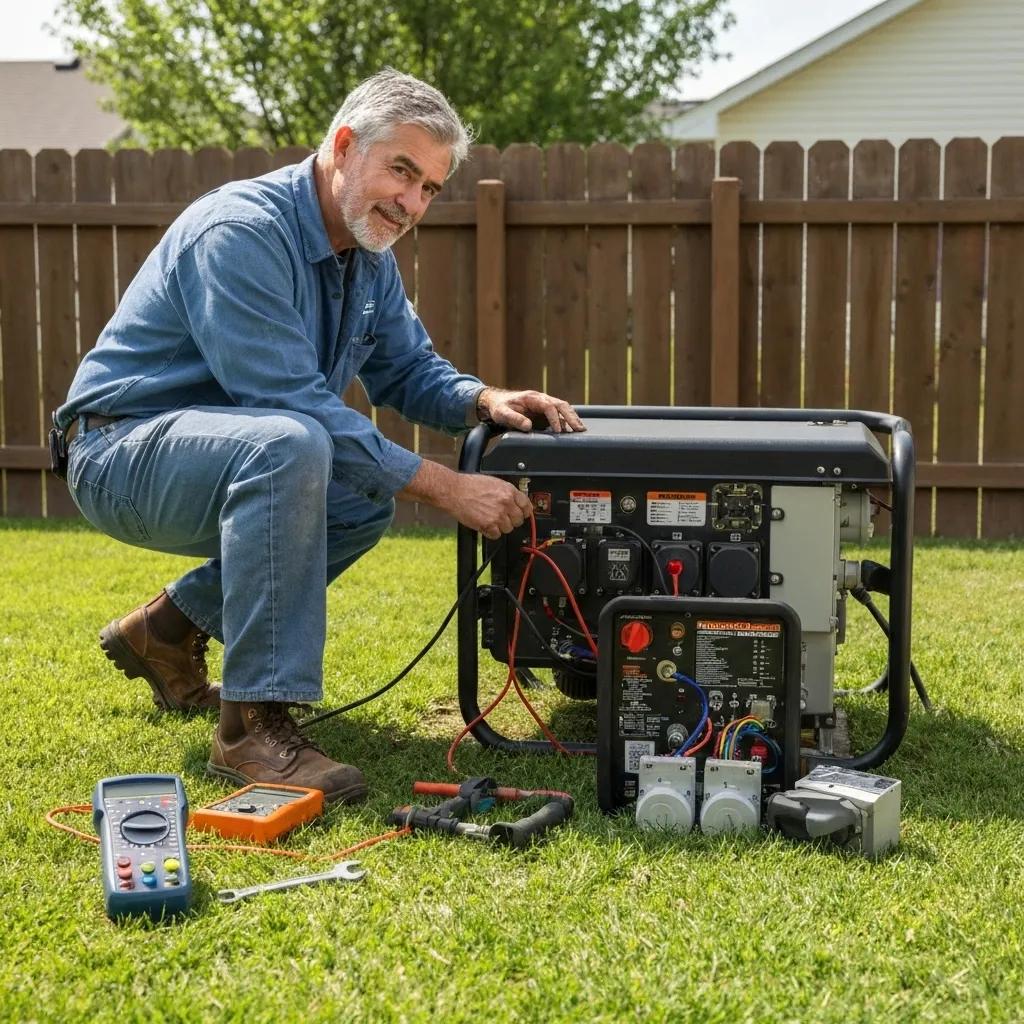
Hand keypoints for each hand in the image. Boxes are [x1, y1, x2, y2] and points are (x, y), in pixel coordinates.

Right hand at [399, 460, 533, 539]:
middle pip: (519, 520)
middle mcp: (506, 502)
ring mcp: (498, 514)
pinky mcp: (488, 525)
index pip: (527, 506)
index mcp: (508, 491)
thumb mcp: (493, 482)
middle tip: (502, 518)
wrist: (453, 491)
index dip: (525, 512)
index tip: (523, 515)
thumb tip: (515, 501)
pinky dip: (491, 533)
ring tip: (490, 520)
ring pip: (508, 529)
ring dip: (500, 527)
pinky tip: (485, 525)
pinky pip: (496, 535)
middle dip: (511, 520)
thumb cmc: (469, 485)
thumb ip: (506, 492)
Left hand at [477, 387, 584, 433]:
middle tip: (579, 429)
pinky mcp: (544, 410)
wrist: (496, 402)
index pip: (548, 406)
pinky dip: (567, 420)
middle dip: (571, 416)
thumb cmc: (499, 406)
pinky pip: (559, 413)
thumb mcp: (502, 413)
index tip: (558, 431)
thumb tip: (528, 426)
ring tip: (580, 429)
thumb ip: (514, 419)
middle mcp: (541, 399)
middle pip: (561, 405)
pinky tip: (572, 429)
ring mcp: (544, 404)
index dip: (555, 418)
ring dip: (572, 418)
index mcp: (532, 398)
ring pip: (563, 408)